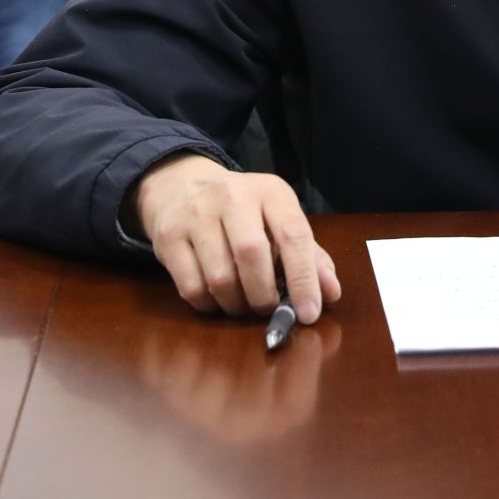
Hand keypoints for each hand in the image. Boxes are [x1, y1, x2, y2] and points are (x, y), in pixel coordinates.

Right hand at [131, 153, 340, 320]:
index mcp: (270, 191)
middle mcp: (232, 196)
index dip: (304, 278)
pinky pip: (192, 288)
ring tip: (243, 304)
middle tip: (268, 309)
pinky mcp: (168, 236)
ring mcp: (196, 214)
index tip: (310, 312)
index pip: (293, 235)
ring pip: (220, 278)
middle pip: (251, 255)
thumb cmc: (243, 212)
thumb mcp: (279, 220)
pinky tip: (218, 300)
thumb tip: (330, 293)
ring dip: (236, 305)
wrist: (182, 186)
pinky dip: (210, 306)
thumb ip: (310, 255)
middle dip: (264, 295)